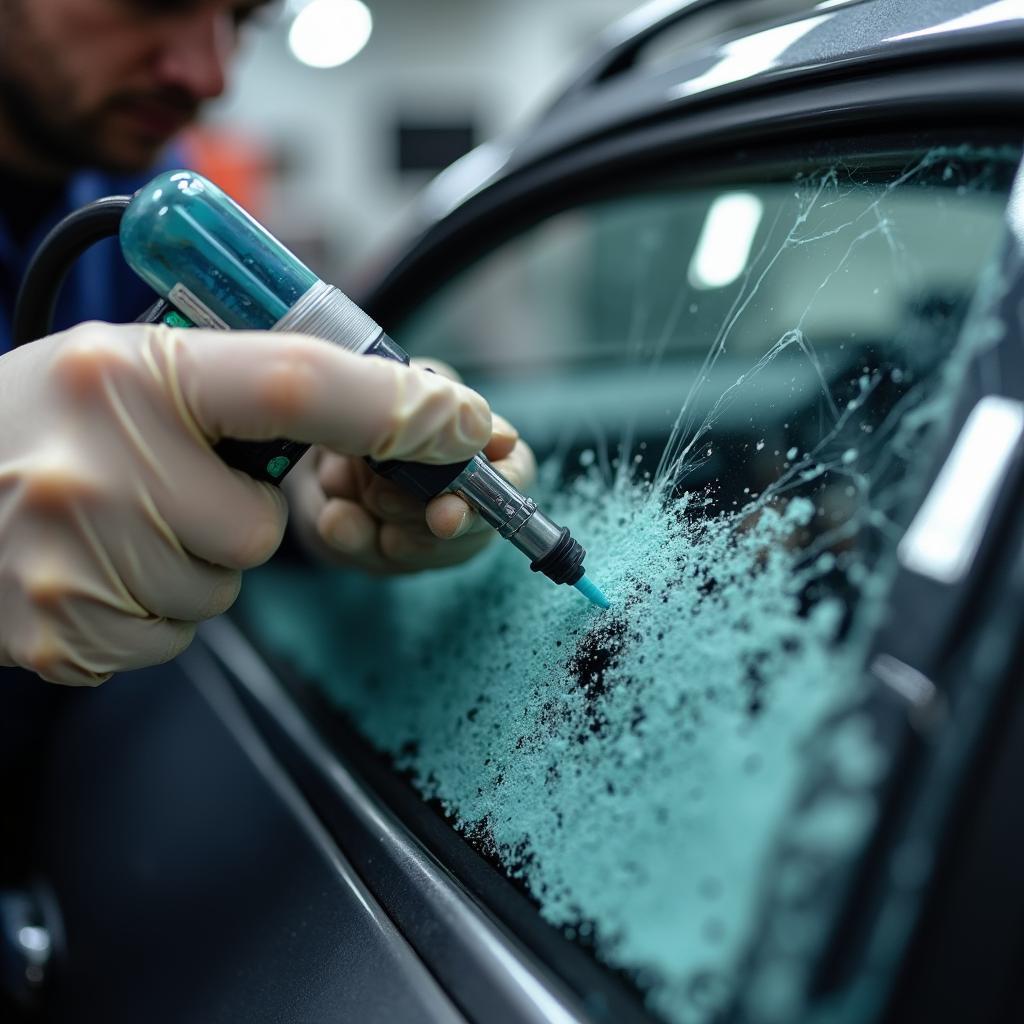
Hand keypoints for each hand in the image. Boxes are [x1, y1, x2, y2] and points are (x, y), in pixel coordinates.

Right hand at [0, 322, 491, 683]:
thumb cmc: (31, 423)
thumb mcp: (122, 367)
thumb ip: (239, 385)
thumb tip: (379, 411)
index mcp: (126, 375)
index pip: (295, 385)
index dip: (391, 409)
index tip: (455, 422)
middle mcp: (97, 466)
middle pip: (261, 528)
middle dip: (233, 517)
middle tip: (158, 486)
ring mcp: (76, 561)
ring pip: (220, 589)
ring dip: (187, 565)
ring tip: (110, 525)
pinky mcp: (63, 633)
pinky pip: (172, 636)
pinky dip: (147, 611)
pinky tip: (90, 569)